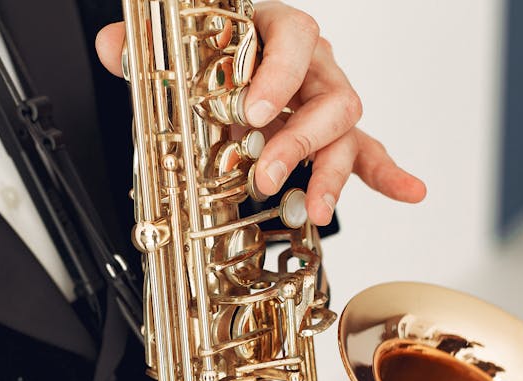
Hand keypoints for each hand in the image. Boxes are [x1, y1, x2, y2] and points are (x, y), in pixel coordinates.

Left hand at [95, 1, 425, 225]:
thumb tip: (113, 46)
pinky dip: (388, 174)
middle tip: (264, 173)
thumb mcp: (178, 53)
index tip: (253, 110)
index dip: (278, 73)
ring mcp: (326, 103)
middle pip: (328, 94)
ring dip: (330, 172)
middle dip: (298, 139)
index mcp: (276, 31)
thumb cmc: (219, 56)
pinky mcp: (335, 139)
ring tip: (315, 207)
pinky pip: (369, 153)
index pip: (294, 35)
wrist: (235, 69)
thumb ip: (144, 51)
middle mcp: (311, 66)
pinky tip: (409, 191)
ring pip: (346, 130)